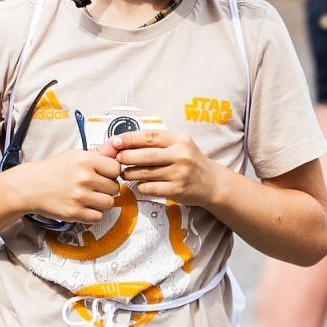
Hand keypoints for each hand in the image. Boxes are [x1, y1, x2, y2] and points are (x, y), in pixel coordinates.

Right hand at [7, 148, 122, 224]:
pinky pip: (98, 217)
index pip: (116, 169)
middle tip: (94, 187)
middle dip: (107, 188)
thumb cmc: (52, 170)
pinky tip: (84, 207)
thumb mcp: (74, 155)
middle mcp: (84, 178)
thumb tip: (117, 147)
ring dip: (102, 202)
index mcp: (85, 160)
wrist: (29, 186)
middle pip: (114, 188)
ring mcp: (80, 197)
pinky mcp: (75, 213)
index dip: (112, 173)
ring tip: (90, 197)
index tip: (104, 174)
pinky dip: (93, 214)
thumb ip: (98, 153)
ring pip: (109, 203)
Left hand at [102, 129, 221, 205]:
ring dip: (129, 173)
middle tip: (116, 159)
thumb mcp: (178, 145)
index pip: (149, 136)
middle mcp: (181, 155)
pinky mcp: (177, 190)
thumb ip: (155, 143)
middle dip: (125, 157)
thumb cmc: (189, 162)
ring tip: (125, 172)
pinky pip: (149, 188)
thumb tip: (123, 142)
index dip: (128, 139)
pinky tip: (139, 184)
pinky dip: (140, 186)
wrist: (211, 183)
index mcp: (179, 139)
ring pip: (144, 173)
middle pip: (144, 155)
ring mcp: (179, 173)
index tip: (114, 142)